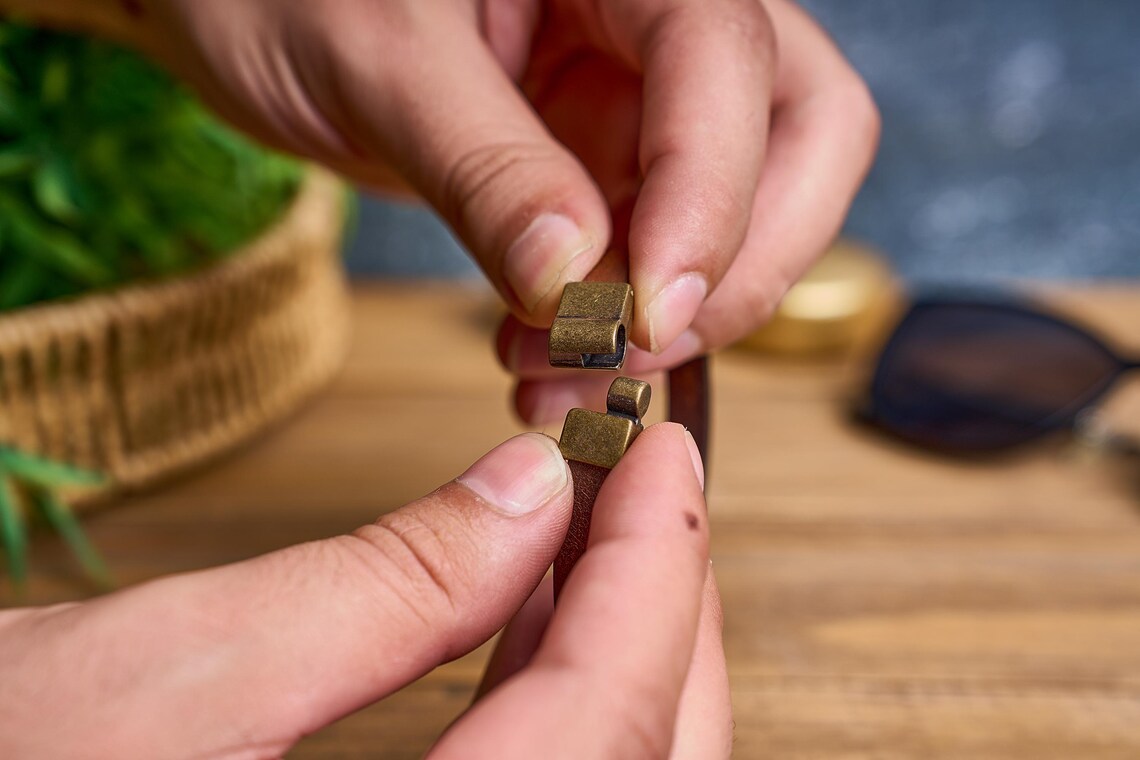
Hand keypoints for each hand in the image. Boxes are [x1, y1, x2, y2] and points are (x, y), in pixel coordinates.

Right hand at [0, 425, 727, 757]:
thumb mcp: (167, 680)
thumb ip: (379, 588)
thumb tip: (530, 490)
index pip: (604, 727)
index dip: (653, 576)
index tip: (662, 454)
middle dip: (659, 614)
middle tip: (645, 484)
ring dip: (618, 651)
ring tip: (601, 529)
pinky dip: (560, 702)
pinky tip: (537, 624)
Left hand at [20, 0, 875, 423]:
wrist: (249, 8)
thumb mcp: (377, 60)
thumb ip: (483, 163)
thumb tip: (572, 278)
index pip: (729, 61)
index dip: (712, 196)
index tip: (647, 315)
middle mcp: (657, 22)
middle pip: (799, 135)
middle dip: (738, 263)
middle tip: (631, 350)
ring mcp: (640, 98)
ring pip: (743, 212)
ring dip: (674, 317)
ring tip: (555, 371)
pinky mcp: (606, 165)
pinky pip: (658, 254)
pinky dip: (619, 325)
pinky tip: (543, 357)